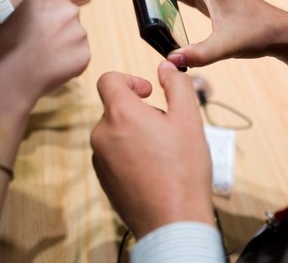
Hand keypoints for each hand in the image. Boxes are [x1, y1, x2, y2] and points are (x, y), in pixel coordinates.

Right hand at [0, 0, 117, 122]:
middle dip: (61, 28)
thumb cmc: (8, 44)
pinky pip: (79, 55)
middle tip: (39, 41)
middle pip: (73, 17)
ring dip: (64, 46)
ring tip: (42, 55)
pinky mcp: (85, 54)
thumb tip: (62, 11)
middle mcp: (70, 11)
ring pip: (76, 38)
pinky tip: (50, 65)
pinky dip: (68, 61)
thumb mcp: (23, 12)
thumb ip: (46, 7)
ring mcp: (80, 33)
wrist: (9, 76)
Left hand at [91, 61, 215, 238]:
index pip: (108, 79)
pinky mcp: (103, 180)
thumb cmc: (182, 170)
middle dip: (140, 111)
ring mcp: (100, 159)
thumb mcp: (188, 119)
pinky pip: (114, 155)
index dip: (130, 79)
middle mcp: (102, 134)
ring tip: (163, 153)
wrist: (172, 221)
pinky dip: (130, 155)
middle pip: (116, 108)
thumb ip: (176, 85)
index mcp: (120, 114)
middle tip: (167, 129)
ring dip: (136, 134)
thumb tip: (166, 66)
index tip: (148, 93)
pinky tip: (153, 170)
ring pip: (116, 132)